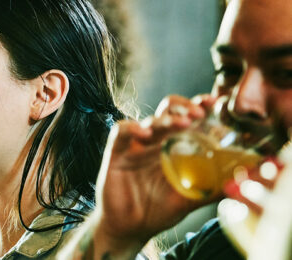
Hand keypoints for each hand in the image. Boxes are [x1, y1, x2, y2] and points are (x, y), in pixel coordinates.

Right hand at [93, 95, 216, 245]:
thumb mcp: (190, 199)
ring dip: (167, 118)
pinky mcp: (117, 152)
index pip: (188, 117)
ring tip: (181, 123)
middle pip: (168, 110)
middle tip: (199, 113)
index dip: (199, 106)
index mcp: (175, 146)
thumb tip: (243, 183)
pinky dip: (133, 127)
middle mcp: (157, 141)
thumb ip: (213, 189)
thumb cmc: (158, 211)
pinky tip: (145, 132)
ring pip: (150, 119)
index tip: (213, 103)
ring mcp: (137, 145)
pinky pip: (122, 131)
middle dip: (184, 106)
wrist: (129, 228)